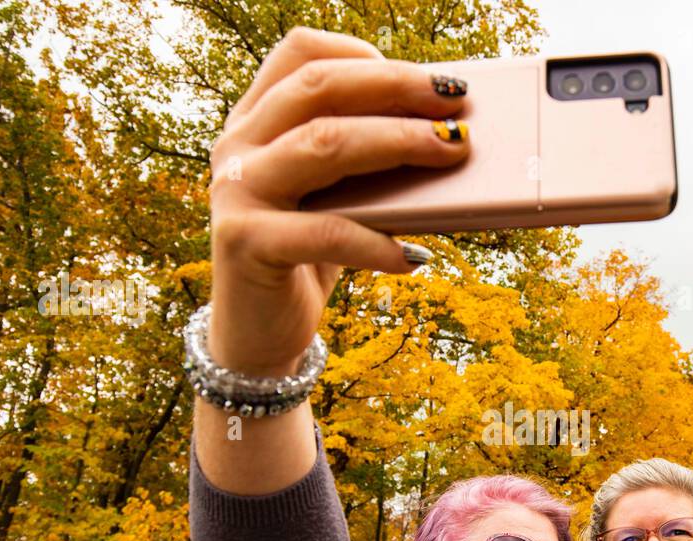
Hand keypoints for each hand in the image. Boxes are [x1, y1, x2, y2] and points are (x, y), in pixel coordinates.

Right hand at [205, 27, 471, 375]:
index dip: (365, 54)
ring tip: (452, 151)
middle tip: (457, 100)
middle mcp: (238, 144)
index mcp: (256, 119)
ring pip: (324, 143)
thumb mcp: (339, 199)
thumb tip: (450, 135)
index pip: (302, 53)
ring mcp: (235, 190)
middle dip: (397, 86)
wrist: (258, 335)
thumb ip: (367, 163)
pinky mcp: (244, 242)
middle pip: (320, 87)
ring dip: (399, 142)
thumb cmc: (311, 256)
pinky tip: (416, 256)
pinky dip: (378, 243)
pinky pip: (326, 232)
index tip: (424, 74)